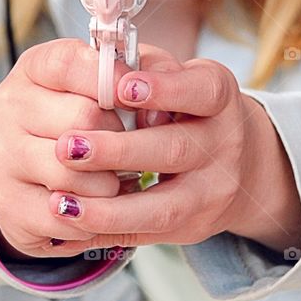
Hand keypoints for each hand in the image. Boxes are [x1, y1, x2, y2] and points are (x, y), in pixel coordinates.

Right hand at [0, 38, 174, 259]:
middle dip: (118, 139)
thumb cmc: (80, 122)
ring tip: (114, 181)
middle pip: (81, 118)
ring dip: (108, 183)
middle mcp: (9, 106)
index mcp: (34, 68)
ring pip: (73, 172)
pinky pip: (64, 216)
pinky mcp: (8, 204)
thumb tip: (153, 104)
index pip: (70, 63)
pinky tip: (96, 208)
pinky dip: (92, 218)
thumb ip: (137, 75)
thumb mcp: (104, 85)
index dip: (112, 79)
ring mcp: (3, 156)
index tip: (135, 96)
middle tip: (127, 149)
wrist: (35, 174)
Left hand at [48, 53, 300, 257]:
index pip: (201, 90)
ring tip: (62, 201)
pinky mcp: (191, 227)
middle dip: (119, 151)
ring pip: (164, 206)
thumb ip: (142, 67)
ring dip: (108, 207)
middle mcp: (224, 145)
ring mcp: (212, 192)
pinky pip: (146, 234)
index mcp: (218, 98)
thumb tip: (104, 72)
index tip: (121, 86)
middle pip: (176, 150)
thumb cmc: (186, 107)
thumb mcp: (175, 75)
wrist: (237, 164)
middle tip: (69, 146)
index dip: (163, 89)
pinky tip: (71, 220)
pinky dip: (105, 228)